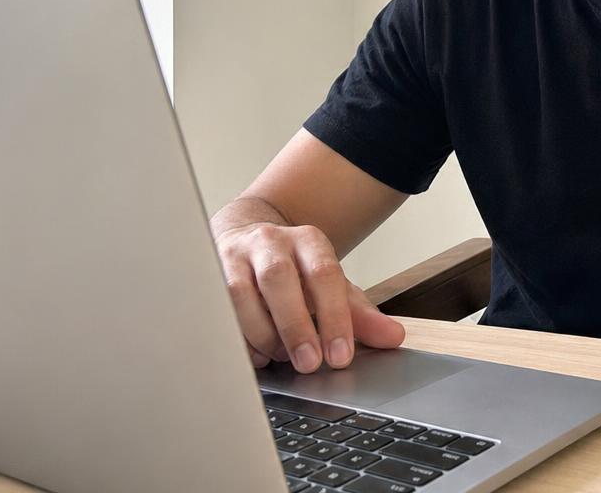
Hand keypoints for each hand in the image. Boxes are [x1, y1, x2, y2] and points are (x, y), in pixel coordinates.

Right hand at [215, 221, 404, 372]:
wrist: (245, 236)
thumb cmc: (292, 271)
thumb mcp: (330, 287)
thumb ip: (359, 313)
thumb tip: (393, 337)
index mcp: (308, 241)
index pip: (324, 273)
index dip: (334, 317)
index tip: (340, 356)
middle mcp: (270, 242)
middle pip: (280, 278)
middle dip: (295, 325)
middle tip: (309, 364)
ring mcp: (234, 256)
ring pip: (240, 293)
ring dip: (261, 333)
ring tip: (279, 358)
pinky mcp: (207, 275)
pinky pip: (215, 309)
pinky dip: (235, 337)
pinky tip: (252, 354)